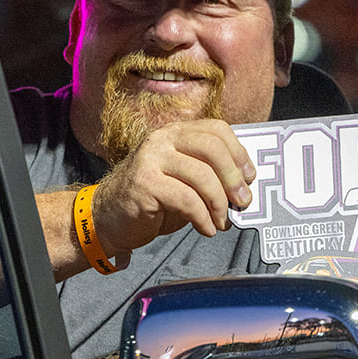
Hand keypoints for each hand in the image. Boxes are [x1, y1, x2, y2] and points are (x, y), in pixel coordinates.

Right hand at [93, 118, 256, 253]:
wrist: (107, 217)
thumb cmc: (152, 200)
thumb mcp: (184, 180)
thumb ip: (210, 175)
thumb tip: (244, 189)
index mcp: (176, 133)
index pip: (216, 129)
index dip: (239, 153)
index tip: (250, 177)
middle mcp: (162, 140)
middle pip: (212, 147)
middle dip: (233, 177)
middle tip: (243, 202)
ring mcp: (151, 159)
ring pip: (201, 175)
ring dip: (219, 203)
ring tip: (222, 221)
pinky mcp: (145, 183)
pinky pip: (186, 200)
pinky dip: (203, 218)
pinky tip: (207, 229)